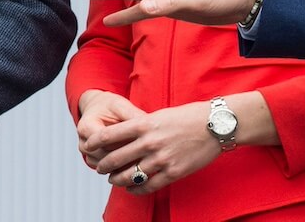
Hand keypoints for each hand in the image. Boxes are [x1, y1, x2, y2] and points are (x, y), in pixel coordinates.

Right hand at [76, 90, 143, 170]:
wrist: (97, 110)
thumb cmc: (109, 107)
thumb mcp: (120, 105)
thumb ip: (132, 115)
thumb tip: (151, 125)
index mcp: (86, 127)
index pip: (106, 142)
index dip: (125, 143)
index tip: (143, 142)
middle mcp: (84, 144)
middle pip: (107, 157)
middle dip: (127, 155)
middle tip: (147, 154)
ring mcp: (87, 155)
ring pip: (108, 167)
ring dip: (125, 165)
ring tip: (144, 159)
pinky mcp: (94, 162)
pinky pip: (108, 170)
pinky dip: (122, 169)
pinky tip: (137, 164)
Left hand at [86, 101, 221, 194]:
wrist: (215, 125)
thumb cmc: (188, 117)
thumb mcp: (161, 115)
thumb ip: (142, 125)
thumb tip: (124, 135)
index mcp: (145, 123)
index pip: (110, 135)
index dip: (95, 142)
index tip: (89, 146)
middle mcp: (150, 142)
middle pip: (115, 158)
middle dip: (104, 165)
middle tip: (100, 168)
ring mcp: (161, 159)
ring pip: (129, 176)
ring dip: (117, 180)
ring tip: (114, 180)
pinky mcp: (172, 172)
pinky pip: (147, 186)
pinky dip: (136, 189)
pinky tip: (132, 189)